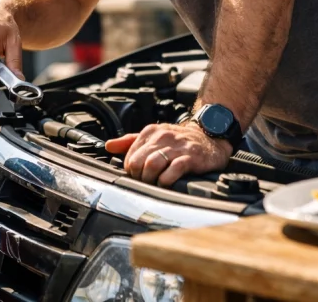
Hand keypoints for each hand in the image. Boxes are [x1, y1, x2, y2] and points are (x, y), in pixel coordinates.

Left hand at [104, 122, 232, 186]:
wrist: (209, 137)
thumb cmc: (179, 140)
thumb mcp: (154, 135)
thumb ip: (130, 141)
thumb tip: (109, 146)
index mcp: (150, 132)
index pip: (130, 156)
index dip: (131, 171)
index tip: (138, 176)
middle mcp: (162, 137)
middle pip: (138, 162)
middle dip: (139, 177)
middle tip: (145, 183)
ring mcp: (176, 147)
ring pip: (152, 165)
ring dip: (150, 180)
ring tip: (155, 184)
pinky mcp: (190, 157)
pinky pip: (172, 171)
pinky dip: (166, 180)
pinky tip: (167, 183)